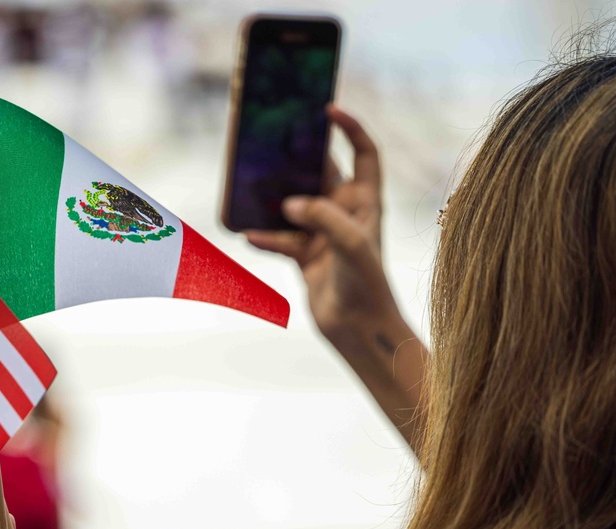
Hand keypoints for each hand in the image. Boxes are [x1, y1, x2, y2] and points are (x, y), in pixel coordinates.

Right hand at [248, 107, 427, 450]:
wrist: (359, 330)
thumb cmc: (367, 285)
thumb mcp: (351, 244)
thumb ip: (322, 217)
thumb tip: (289, 204)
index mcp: (366, 202)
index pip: (364, 153)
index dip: (351, 129)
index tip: (328, 109)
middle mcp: (345, 213)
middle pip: (320, 173)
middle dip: (298, 158)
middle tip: (273, 140)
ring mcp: (323, 234)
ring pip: (293, 205)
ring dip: (274, 198)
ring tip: (251, 185)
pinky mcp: (305, 256)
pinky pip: (279, 238)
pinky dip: (264, 237)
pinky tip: (248, 236)